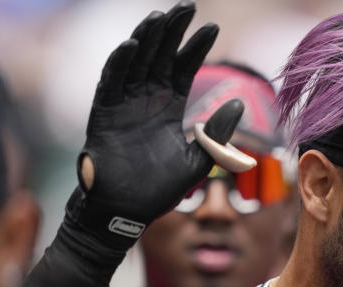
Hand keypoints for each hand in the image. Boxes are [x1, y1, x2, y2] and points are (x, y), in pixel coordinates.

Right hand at [70, 1, 243, 246]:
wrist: (127, 211)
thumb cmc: (160, 189)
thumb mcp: (198, 160)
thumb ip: (217, 133)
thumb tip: (239, 102)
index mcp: (168, 108)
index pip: (182, 69)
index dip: (195, 47)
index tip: (212, 28)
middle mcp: (145, 100)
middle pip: (160, 56)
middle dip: (172, 31)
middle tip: (187, 6)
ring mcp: (123, 105)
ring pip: (135, 63)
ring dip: (146, 40)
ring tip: (160, 17)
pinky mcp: (103, 114)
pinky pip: (110, 84)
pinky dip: (119, 64)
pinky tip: (131, 45)